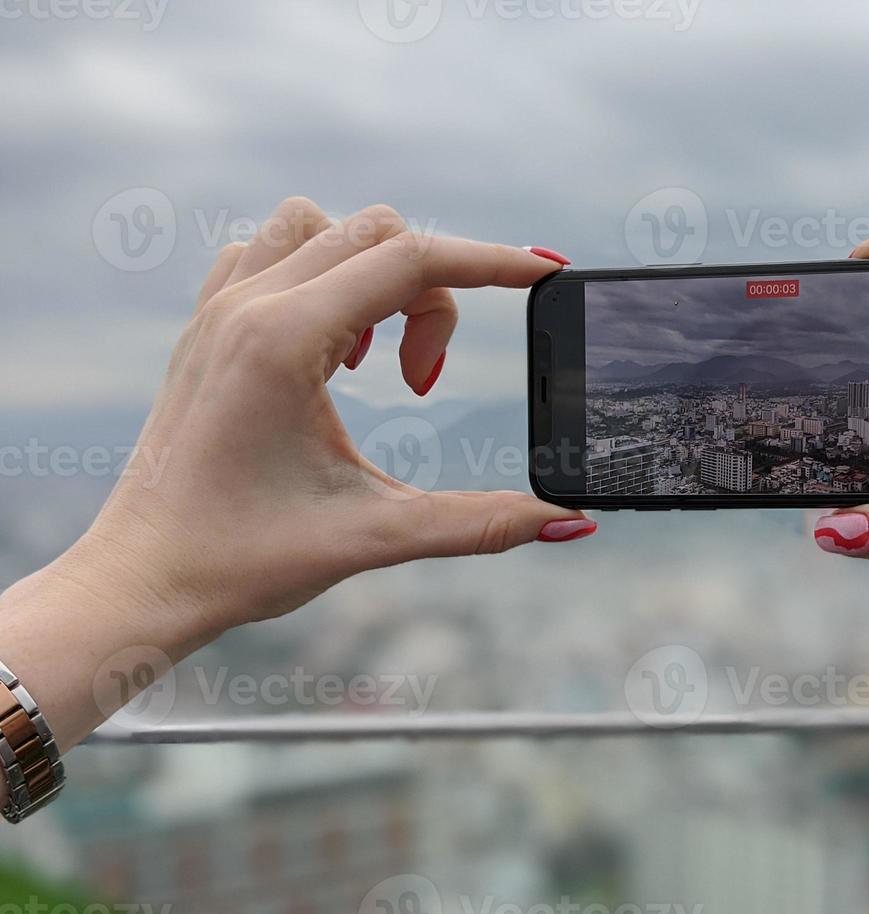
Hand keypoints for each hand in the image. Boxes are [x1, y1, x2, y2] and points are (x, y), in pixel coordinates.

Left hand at [67, 197, 595, 645]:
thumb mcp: (377, 538)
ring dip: (373, 272)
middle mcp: (248, 305)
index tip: (546, 270)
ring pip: (321, 225)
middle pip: (378, 234)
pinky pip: (273, 250)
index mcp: (285, 341)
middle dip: (432, 295)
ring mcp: (219, 307)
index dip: (493, 261)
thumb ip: (482, 522)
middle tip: (424, 384)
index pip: (412, 260)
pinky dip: (322, 274)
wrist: (143, 579)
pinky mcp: (207, 324)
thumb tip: (571, 521)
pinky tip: (331, 347)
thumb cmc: (243, 560)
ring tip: (374, 359)